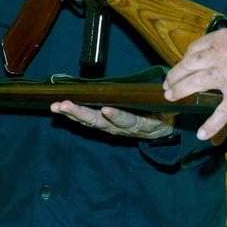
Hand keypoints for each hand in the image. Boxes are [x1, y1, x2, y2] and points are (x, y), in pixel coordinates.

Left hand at [50, 101, 174, 138]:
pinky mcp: (104, 125)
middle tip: (66, 106)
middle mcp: (122, 129)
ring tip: (57, 106)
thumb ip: (167, 106)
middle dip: (82, 114)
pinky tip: (60, 108)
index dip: (118, 116)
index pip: (128, 120)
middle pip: (100, 123)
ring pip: (90, 122)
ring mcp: (111, 128)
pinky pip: (87, 122)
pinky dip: (73, 115)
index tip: (107, 109)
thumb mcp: (169, 112)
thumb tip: (170, 94)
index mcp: (140, 124)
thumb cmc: (163, 116)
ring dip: (73, 114)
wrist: (159, 132)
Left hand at [163, 28, 226, 139]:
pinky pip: (220, 112)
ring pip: (195, 83)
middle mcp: (221, 54)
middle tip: (168, 85)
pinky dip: (210, 125)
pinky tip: (201, 134)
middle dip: (174, 76)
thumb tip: (210, 59)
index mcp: (223, 39)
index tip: (182, 67)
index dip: (185, 60)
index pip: (194, 48)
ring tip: (172, 99)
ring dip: (180, 92)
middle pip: (189, 64)